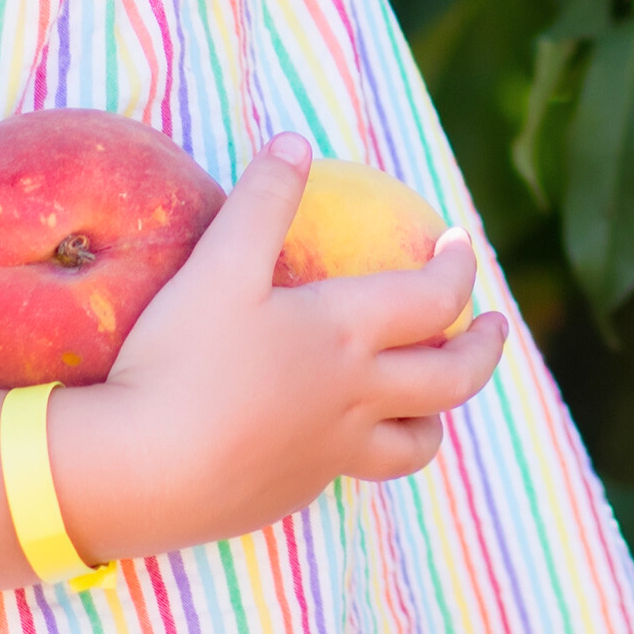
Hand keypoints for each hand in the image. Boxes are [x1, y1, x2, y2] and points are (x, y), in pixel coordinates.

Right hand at [40, 138, 509, 564]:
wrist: (140, 473)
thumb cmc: (180, 362)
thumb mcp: (218, 267)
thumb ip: (261, 201)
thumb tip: (295, 142)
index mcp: (346, 334)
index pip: (434, 297)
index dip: (457, 265)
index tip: (459, 243)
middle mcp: (357, 396)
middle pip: (454, 378)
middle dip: (483, 348)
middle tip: (493, 326)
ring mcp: (332, 453)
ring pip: (418, 441)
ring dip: (437, 412)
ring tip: (434, 397)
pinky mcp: (295, 492)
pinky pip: (356, 470)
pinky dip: (367, 445)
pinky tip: (337, 432)